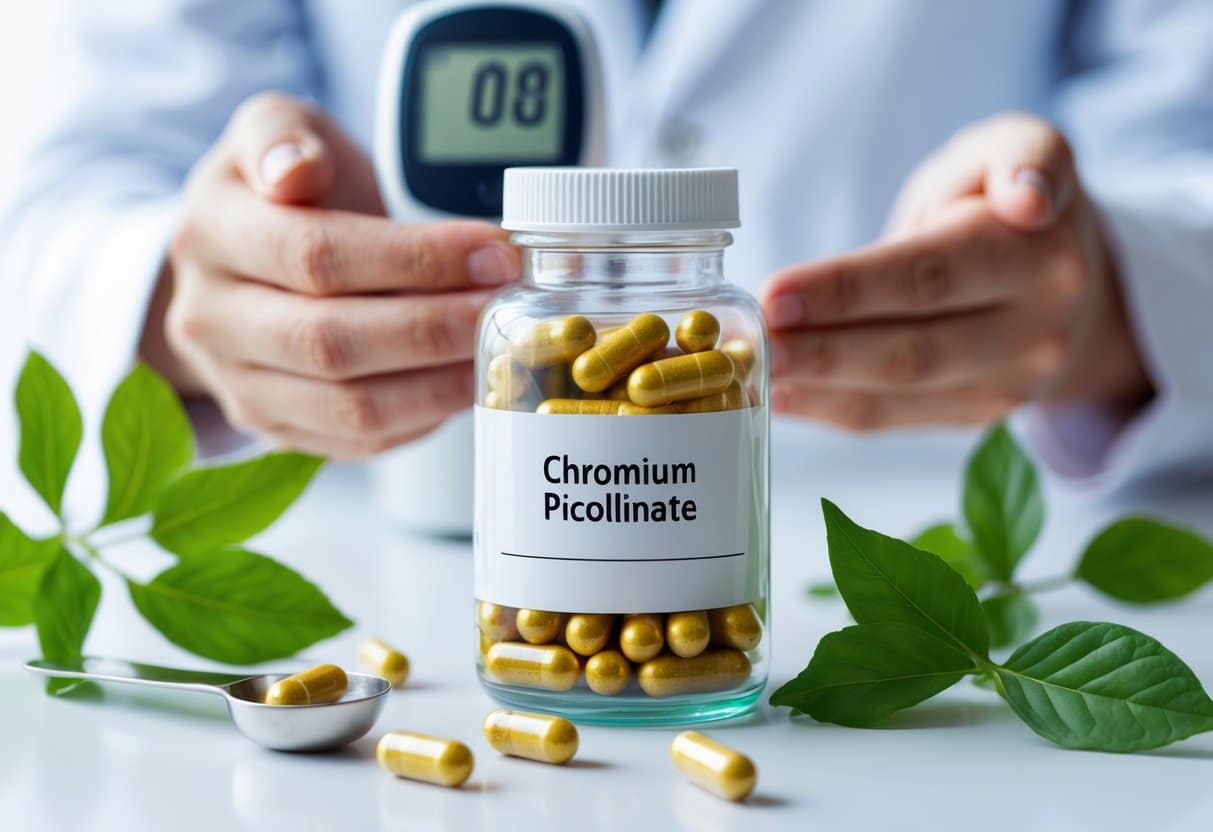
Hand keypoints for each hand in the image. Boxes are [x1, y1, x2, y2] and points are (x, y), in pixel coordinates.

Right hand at [145, 92, 518, 457]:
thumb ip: (284, 133)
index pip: (316, 254)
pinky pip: (358, 442)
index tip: (493, 252)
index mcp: (211, 234)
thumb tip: (295, 171)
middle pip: (332, 341)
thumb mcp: (278, 130)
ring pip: (349, 406)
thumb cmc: (283, 192)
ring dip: (439, 383)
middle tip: (506, 307)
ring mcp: (239, 384)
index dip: (414, 259)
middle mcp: (211, 319)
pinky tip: (466, 383)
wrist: (243, 261)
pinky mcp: (277, 428)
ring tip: (498, 350)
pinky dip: (424, 418)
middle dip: (436, 327)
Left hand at [758, 113, 1151, 430]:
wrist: (1061, 278)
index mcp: (1042, 255)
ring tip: (753, 374)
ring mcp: (1014, 382)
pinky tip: (781, 395)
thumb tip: (1028, 200)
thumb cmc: (1006, 200)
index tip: (774, 295)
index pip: (930, 274)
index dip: (847, 290)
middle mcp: (1037, 328)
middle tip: (753, 344)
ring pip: (902, 393)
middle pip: (914, 348)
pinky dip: (832, 409)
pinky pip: (897, 419)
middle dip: (822, 351)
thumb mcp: (1019, 147)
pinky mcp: (983, 413)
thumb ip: (1023, 154)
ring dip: (819, 387)